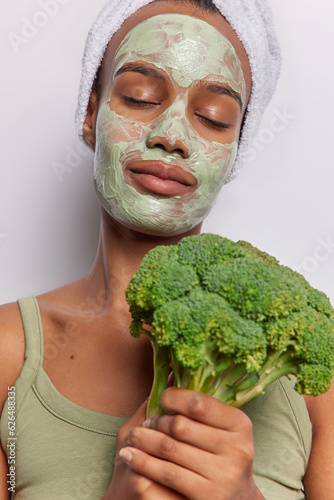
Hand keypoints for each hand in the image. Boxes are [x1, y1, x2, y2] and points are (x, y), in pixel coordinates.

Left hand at [118, 388, 264, 499]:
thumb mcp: (222, 429)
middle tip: (146, 422)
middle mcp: (237, 449)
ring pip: (170, 448)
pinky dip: (142, 461)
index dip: (175, 397)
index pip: (199, 403)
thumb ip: (201, 405)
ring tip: (133, 436)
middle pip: (180, 425)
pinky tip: (130, 455)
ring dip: (144, 439)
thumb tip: (172, 370)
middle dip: (156, 421)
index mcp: (240, 425)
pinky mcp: (207, 496)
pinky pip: (166, 472)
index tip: (162, 397)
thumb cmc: (220, 455)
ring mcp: (224, 475)